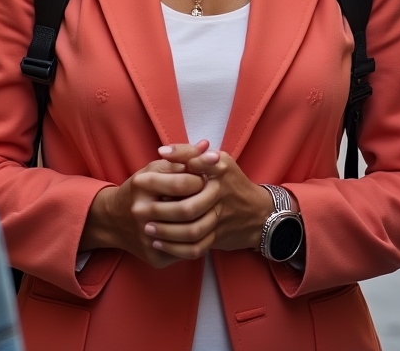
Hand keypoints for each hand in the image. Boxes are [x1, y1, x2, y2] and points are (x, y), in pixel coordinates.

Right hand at [80, 140, 208, 268]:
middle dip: (209, 201)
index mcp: (142, 185)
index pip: (182, 183)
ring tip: (214, 212)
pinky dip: (201, 241)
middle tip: (218, 194)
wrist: (114, 220)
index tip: (208, 178)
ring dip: (209, 222)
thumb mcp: (155, 167)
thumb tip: (207, 146)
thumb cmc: (140, 189)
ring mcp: (146, 237)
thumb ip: (183, 156)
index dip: (201, 180)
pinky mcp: (154, 257)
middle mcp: (141, 211)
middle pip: (187, 210)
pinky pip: (187, 252)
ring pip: (190, 235)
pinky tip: (205, 230)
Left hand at [146, 143, 281, 256]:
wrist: (258, 215)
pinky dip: (176, 249)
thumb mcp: (219, 161)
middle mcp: (221, 194)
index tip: (143, 177)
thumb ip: (190, 153)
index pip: (193, 167)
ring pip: (191, 231)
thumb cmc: (231, 184)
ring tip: (148, 229)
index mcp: (220, 170)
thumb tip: (163, 151)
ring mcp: (220, 218)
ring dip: (167, 232)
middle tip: (140, 212)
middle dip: (162, 211)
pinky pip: (195, 248)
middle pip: (188, 207)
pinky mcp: (218, 238)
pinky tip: (160, 244)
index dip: (166, 175)